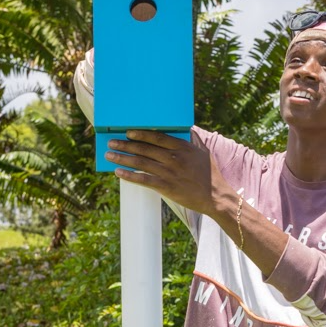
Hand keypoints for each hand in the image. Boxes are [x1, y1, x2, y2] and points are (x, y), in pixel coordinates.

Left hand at [106, 130, 232, 217]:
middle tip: (112, 142)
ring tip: (110, 155)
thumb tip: (185, 130)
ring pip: (141, 163)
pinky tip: (119, 172)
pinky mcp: (166, 187)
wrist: (215, 197)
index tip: (129, 132)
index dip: (141, 134)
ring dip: (123, 158)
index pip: (158, 137)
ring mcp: (169, 173)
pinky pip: (143, 179)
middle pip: (145, 148)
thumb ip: (191, 141)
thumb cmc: (210, 175)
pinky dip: (129, 175)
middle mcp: (174, 158)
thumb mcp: (202, 153)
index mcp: (183, 148)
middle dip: (126, 144)